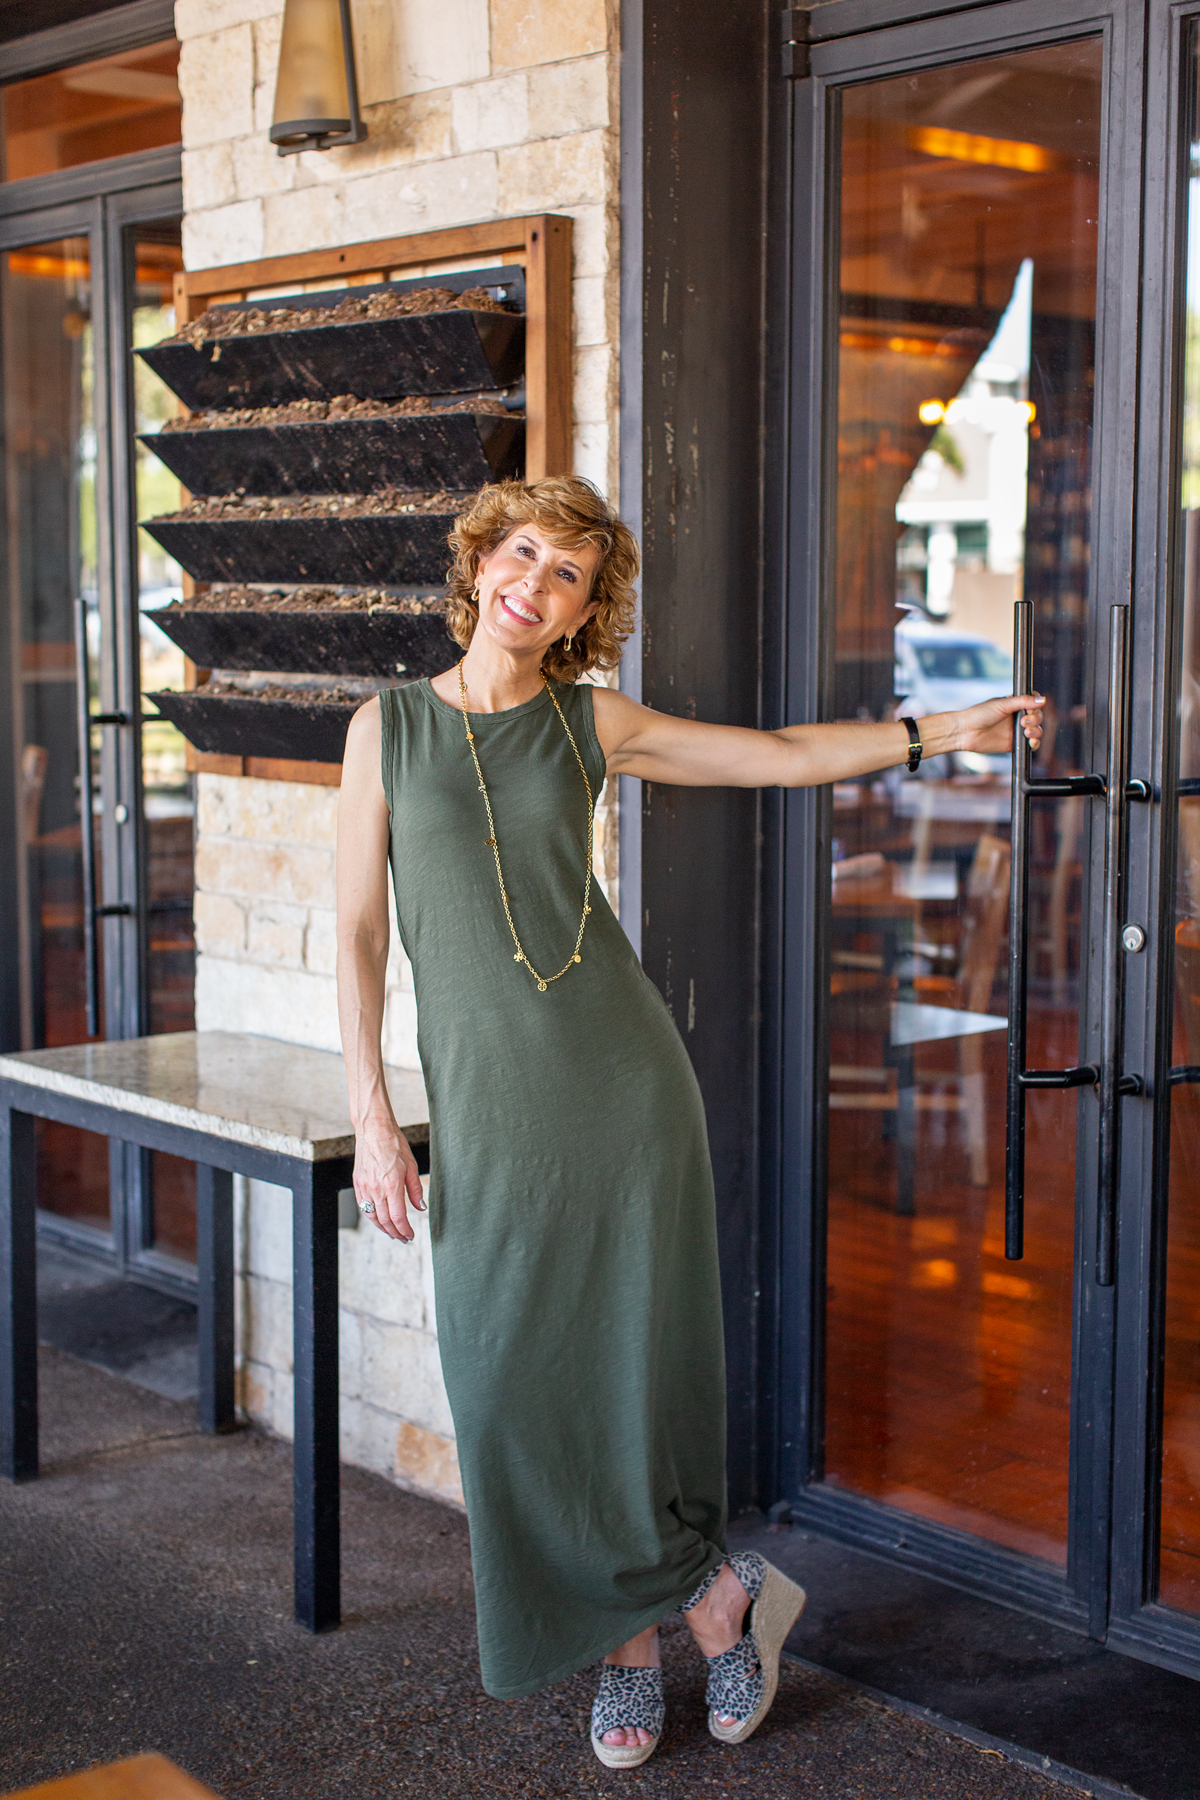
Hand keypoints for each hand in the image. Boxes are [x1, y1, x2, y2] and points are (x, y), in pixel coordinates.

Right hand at [353, 1117, 424, 1241]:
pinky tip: (379, 1220)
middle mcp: (376, 1189)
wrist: (374, 1130)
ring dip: (383, 1228)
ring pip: (372, 1216)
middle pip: (385, 1221)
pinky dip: (372, 1217)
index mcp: (392, 1185)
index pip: (398, 1217)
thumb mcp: (411, 1166)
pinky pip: (363, 1206)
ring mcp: (365, 1187)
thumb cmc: (394, 1144)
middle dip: (395, 1233)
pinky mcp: (357, 1183)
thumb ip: (415, 1189)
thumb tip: (421, 1207)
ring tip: (392, 1233)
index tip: (410, 1235)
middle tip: (403, 1238)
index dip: (405, 1230)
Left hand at [953, 691, 1044, 756]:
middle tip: (1023, 721)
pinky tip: (1030, 742)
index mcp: (1015, 704)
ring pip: (1037, 730)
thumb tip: (1043, 699)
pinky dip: (1034, 744)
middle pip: (1038, 716)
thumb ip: (1023, 702)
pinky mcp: (1014, 744)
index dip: (1036, 705)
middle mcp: (1017, 716)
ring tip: (1026, 732)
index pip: (1034, 702)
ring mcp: (1016, 730)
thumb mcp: (1002, 704)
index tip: (1030, 708)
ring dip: (1036, 731)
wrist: (965, 732)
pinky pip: (1030, 745)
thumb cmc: (979, 714)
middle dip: (1035, 719)